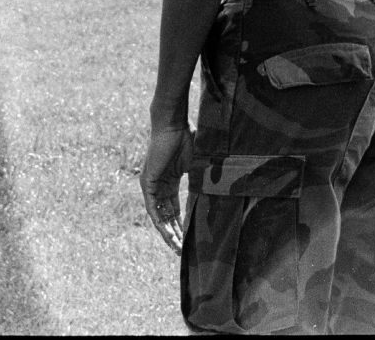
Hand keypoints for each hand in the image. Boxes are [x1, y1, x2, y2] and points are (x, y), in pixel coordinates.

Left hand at [140, 124, 194, 254]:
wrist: (173, 125)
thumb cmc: (188, 137)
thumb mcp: (200, 162)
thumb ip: (207, 174)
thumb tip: (227, 181)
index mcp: (171, 180)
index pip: (175, 208)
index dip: (182, 223)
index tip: (190, 237)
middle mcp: (159, 186)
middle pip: (167, 216)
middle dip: (175, 233)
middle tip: (184, 250)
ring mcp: (152, 186)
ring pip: (159, 216)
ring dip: (168, 233)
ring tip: (178, 248)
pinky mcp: (148, 184)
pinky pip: (153, 209)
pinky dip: (160, 223)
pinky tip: (168, 235)